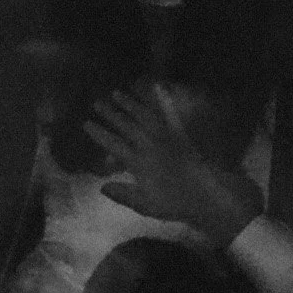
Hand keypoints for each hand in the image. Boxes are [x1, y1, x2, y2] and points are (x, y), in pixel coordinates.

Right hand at [84, 84, 260, 246]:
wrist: (206, 194)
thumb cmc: (174, 203)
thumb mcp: (144, 205)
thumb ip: (122, 194)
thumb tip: (102, 186)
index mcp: (138, 162)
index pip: (113, 144)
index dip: (99, 133)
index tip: (86, 123)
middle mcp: (149, 144)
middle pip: (126, 126)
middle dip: (110, 114)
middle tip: (97, 102)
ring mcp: (165, 136)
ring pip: (144, 115)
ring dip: (130, 104)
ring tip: (118, 93)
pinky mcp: (180, 134)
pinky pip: (167, 114)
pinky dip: (160, 100)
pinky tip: (155, 87)